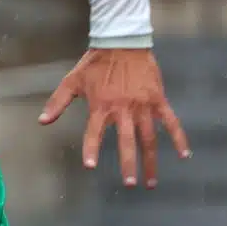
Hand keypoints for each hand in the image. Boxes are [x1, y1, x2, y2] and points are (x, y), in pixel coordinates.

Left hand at [39, 47, 190, 188]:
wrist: (123, 41)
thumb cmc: (95, 63)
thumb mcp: (72, 81)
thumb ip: (57, 102)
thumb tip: (42, 122)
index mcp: (101, 105)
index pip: (94, 132)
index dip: (91, 148)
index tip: (89, 166)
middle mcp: (124, 108)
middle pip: (127, 141)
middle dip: (129, 163)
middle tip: (130, 184)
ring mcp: (144, 105)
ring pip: (149, 137)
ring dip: (150, 160)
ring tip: (150, 181)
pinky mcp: (158, 99)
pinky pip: (171, 122)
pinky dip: (179, 138)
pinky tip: (184, 155)